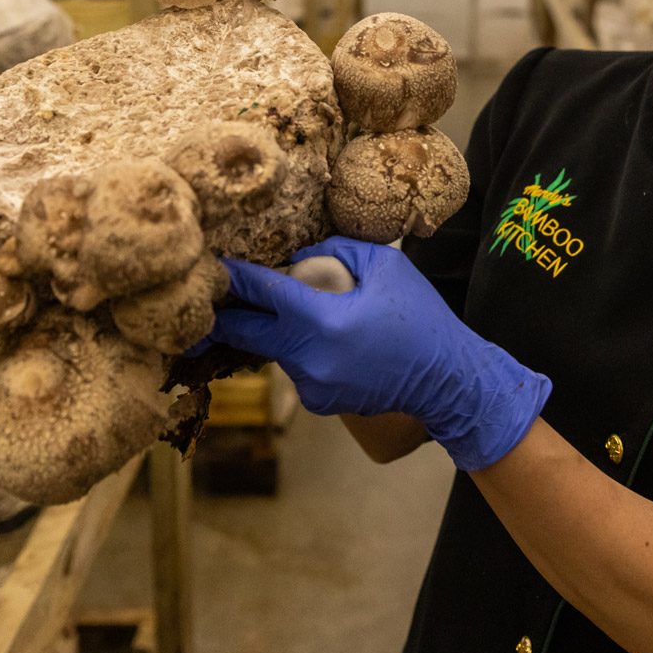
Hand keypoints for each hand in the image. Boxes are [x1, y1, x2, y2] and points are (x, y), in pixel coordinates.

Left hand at [210, 237, 550, 471]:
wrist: (448, 380)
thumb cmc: (421, 318)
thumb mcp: (386, 266)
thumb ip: (335, 250)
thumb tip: (298, 256)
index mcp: (324, 321)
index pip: (264, 293)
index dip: (233, 278)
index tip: (211, 267)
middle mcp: (310, 358)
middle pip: (248, 334)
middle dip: (224, 318)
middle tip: (203, 304)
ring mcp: (313, 386)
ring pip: (275, 350)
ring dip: (277, 331)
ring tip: (303, 312)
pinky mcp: (319, 402)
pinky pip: (297, 368)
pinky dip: (302, 352)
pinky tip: (328, 342)